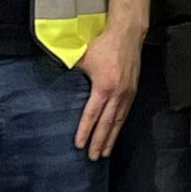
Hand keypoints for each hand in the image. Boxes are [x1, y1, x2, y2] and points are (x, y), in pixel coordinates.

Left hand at [73, 24, 143, 159]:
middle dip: (100, 142)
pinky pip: (125, 113)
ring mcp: (127, 93)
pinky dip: (119, 126)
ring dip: (111, 138)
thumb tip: (57, 81)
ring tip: (106, 151)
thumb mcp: (83, 57)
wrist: (128, 34)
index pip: (92, 115)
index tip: (80, 145)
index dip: (85, 131)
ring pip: (118, 121)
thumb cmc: (104, 44)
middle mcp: (118, 93)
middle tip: (93, 157)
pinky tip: (116, 132)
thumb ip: (71, 71)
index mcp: (103, 87)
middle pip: (107, 123)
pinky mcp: (133, 90)